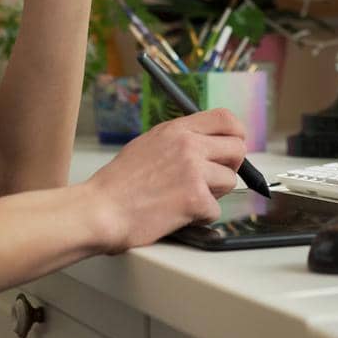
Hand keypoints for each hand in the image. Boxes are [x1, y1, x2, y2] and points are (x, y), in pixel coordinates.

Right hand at [80, 109, 247, 251]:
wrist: (100, 210)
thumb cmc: (118, 184)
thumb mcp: (148, 145)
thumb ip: (179, 140)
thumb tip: (206, 144)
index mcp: (176, 129)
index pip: (225, 119)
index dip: (236, 134)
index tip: (233, 146)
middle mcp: (188, 145)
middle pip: (237, 149)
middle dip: (230, 167)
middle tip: (212, 180)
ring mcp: (194, 171)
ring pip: (230, 181)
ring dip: (213, 194)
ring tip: (186, 199)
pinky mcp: (195, 199)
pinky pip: (216, 210)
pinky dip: (200, 218)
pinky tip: (178, 215)